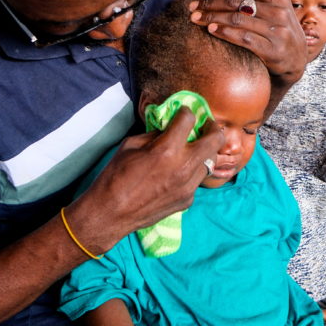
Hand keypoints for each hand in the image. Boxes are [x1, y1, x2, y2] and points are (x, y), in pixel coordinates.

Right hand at [69, 108, 223, 251]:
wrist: (110, 214)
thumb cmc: (114, 176)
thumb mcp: (130, 145)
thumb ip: (154, 135)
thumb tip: (168, 128)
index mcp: (166, 150)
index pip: (188, 120)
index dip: (186, 112)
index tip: (183, 112)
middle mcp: (183, 167)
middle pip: (215, 140)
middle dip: (213, 128)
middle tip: (206, 126)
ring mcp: (188, 186)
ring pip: (209, 162)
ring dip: (203, 152)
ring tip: (193, 150)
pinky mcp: (187, 200)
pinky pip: (196, 181)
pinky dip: (191, 173)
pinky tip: (178, 173)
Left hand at [189, 0, 305, 85]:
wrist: (295, 62)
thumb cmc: (278, 29)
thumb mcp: (270, 6)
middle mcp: (280, 12)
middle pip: (236, 3)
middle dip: (210, 3)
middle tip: (192, 6)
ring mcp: (278, 32)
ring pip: (237, 20)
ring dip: (212, 18)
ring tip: (195, 18)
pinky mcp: (273, 50)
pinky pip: (243, 38)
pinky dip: (224, 32)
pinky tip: (210, 29)